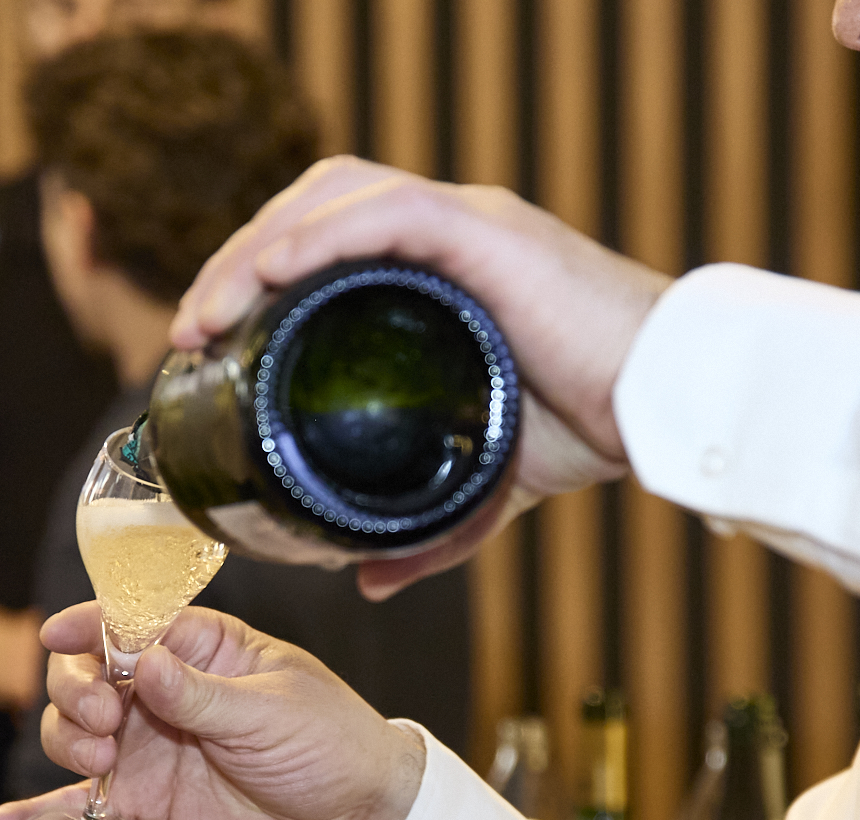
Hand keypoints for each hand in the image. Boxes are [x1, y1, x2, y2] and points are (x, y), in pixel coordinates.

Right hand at [0, 603, 427, 819]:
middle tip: (105, 719)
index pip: (125, 621)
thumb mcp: (270, 711)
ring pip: (73, 733)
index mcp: (198, 647)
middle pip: (84, 675)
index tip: (61, 638)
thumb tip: (143, 665)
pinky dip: (44, 817)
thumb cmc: (329, 744)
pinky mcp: (145, 802)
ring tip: (99, 761)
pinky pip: (83, 808)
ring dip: (66, 741)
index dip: (85, 626)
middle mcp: (161, 691)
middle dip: (76, 690)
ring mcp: (147, 747)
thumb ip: (200, 694)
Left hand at [171, 157, 670, 598]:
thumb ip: (428, 533)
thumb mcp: (488, 488)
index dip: (253, 272)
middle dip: (238, 257)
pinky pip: (384, 213)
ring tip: (209, 309)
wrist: (668, 408)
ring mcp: (466, 224)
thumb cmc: (595, 425)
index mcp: (439, 272)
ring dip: (256, 245)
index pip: (323, 237)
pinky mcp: (489, 232)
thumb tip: (372, 583)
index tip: (203, 338)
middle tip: (191, 328)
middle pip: (312, 205)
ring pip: (333, 196)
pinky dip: (317, 236)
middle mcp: (446, 233)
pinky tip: (268, 271)